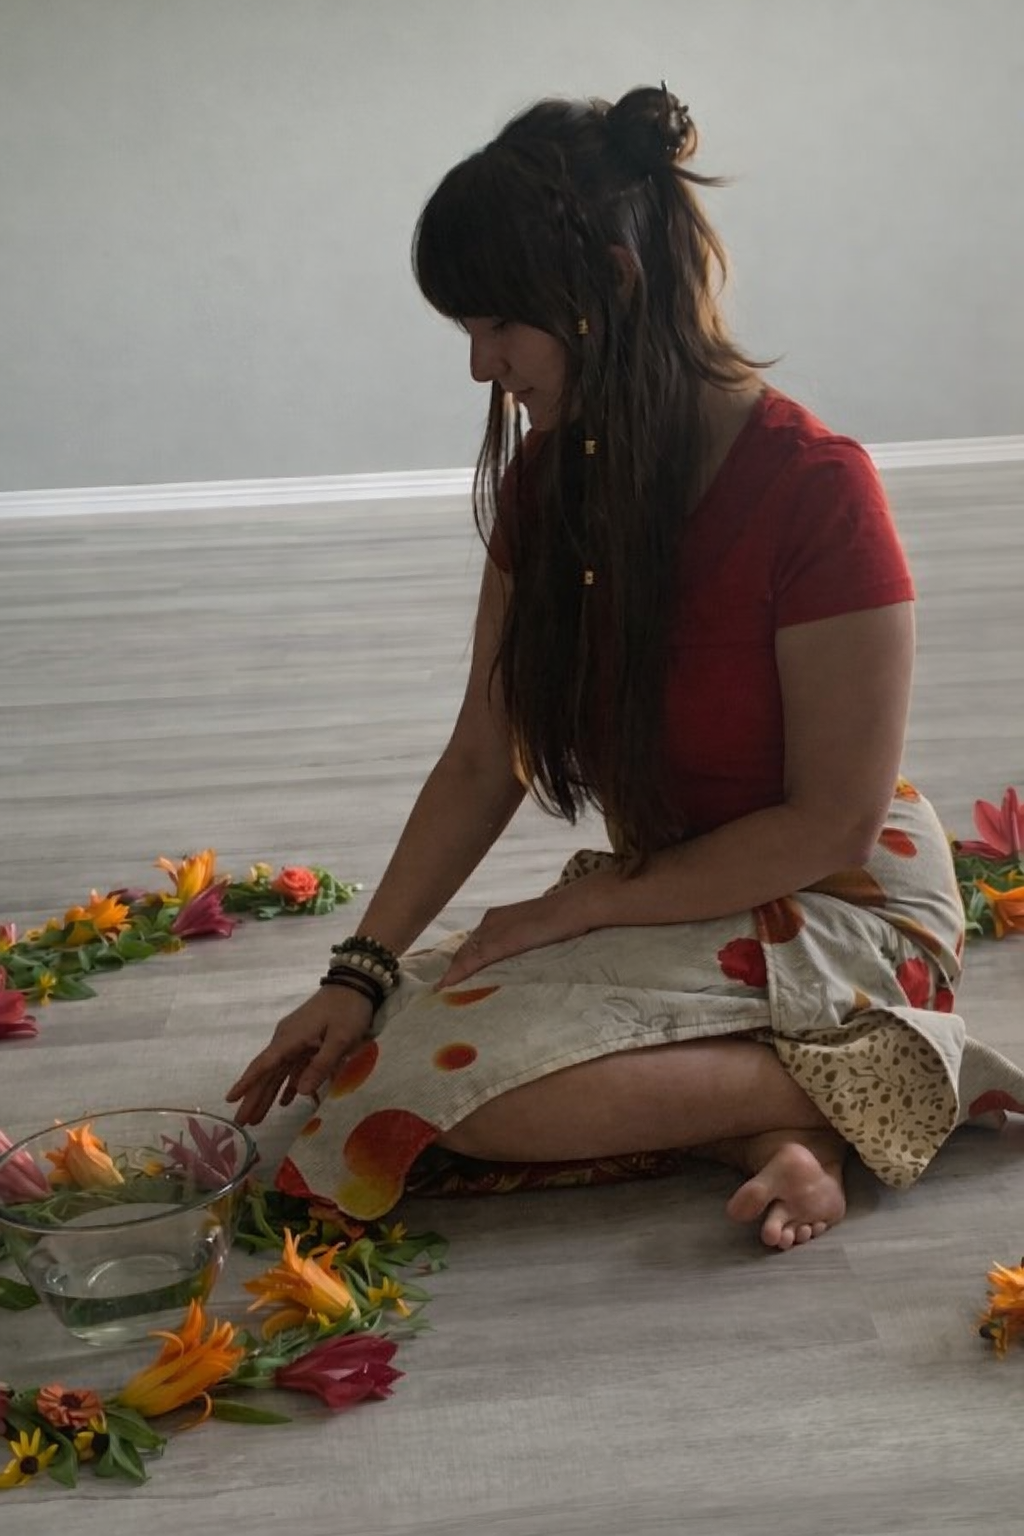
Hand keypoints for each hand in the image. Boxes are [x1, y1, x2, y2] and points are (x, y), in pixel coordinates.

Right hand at [226, 986, 374, 1125]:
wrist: (355, 984)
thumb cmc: (348, 1010)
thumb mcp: (340, 1039)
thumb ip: (321, 1066)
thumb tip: (299, 1094)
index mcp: (290, 1039)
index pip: (263, 1065)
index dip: (247, 1083)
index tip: (230, 1100)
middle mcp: (286, 1040)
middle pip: (266, 1073)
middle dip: (254, 1097)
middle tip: (241, 1121)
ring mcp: (295, 1040)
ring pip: (278, 1072)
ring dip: (268, 1094)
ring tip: (258, 1118)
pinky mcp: (306, 1041)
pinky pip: (293, 1067)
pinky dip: (288, 1084)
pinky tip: (285, 1101)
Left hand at [437, 887, 589, 989]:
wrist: (576, 906)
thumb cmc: (564, 919)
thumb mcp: (536, 933)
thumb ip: (523, 942)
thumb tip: (521, 957)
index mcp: (498, 918)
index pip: (473, 943)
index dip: (460, 962)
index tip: (449, 978)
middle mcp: (490, 921)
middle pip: (464, 950)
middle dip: (453, 969)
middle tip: (440, 990)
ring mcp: (494, 929)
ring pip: (465, 955)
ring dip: (453, 974)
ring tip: (440, 992)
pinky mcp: (500, 941)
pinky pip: (473, 960)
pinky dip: (458, 974)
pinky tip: (447, 986)